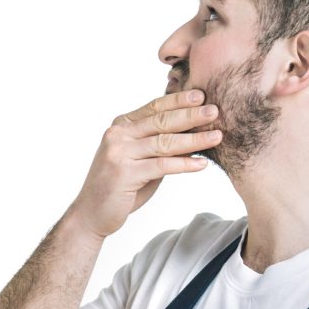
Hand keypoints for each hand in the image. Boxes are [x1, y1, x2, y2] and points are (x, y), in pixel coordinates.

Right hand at [69, 92, 224, 241]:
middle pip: (161, 121)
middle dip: (191, 115)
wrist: (92, 213)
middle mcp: (118, 135)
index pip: (154, 108)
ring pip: (164, 142)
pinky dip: (184, 164)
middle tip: (215, 110)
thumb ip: (157, 144)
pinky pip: (161, 166)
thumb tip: (192, 131)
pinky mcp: (124, 173)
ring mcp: (119, 153)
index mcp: (121, 126)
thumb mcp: (138, 158)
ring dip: (194, 140)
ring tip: (216, 136)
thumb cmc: (120, 186)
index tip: (202, 95)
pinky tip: (202, 164)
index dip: (179, 101)